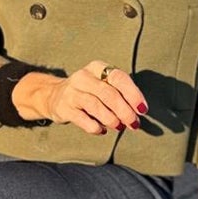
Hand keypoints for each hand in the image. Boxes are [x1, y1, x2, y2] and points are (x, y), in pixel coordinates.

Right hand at [28, 59, 145, 134]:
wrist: (54, 96)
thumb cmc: (88, 92)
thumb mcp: (102, 85)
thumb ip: (120, 95)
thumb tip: (138, 112)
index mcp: (97, 68)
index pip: (119, 78)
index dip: (133, 94)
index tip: (143, 110)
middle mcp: (83, 77)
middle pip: (108, 94)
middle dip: (125, 111)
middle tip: (134, 124)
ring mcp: (71, 92)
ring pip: (95, 105)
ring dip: (111, 119)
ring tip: (119, 127)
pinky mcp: (64, 108)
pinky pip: (82, 119)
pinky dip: (95, 127)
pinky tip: (102, 130)